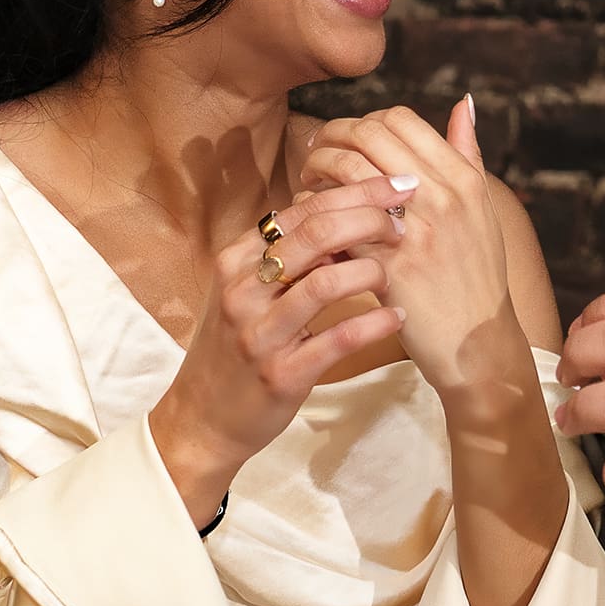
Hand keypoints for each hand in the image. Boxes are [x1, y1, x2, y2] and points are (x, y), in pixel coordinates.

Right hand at [148, 174, 412, 521]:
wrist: (200, 419)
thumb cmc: (236, 345)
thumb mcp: (248, 290)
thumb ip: (288, 254)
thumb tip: (348, 213)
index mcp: (237, 260)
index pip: (303, 209)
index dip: (355, 192)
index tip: (397, 186)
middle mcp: (243, 290)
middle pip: (316, 234)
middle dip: (369, 219)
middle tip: (403, 223)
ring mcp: (260, 333)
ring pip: (326, 282)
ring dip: (372, 269)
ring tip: (398, 271)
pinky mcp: (280, 374)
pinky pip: (337, 339)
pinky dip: (375, 323)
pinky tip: (397, 316)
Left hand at [301, 100, 521, 400]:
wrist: (477, 345)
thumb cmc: (478, 277)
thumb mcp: (483, 210)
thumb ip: (469, 154)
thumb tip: (462, 103)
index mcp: (463, 178)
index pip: (400, 119)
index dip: (365, 122)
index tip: (349, 139)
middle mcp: (441, 196)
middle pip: (369, 134)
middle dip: (333, 136)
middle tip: (318, 152)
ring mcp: (414, 229)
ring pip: (349, 169)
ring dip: (319, 167)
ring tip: (310, 181)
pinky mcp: (387, 263)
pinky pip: (338, 220)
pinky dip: (317, 211)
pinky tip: (311, 220)